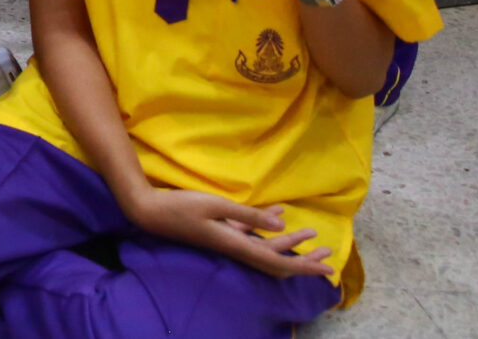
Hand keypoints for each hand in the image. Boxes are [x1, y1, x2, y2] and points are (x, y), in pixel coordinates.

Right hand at [124, 187, 332, 280]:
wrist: (150, 212)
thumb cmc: (181, 207)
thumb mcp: (215, 206)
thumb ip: (248, 215)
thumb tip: (280, 225)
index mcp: (238, 246)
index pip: (278, 264)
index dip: (304, 268)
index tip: (327, 271)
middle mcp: (237, 248)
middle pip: (277, 260)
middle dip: (303, 259)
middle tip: (326, 253)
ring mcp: (229, 241)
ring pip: (267, 248)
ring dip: (289, 243)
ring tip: (310, 233)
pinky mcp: (221, 232)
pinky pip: (252, 235)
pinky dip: (268, 228)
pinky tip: (277, 214)